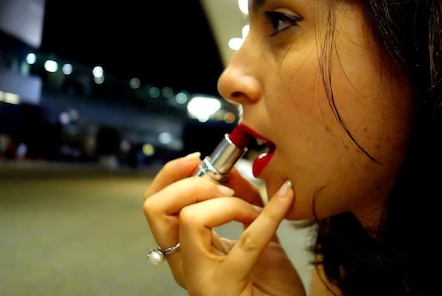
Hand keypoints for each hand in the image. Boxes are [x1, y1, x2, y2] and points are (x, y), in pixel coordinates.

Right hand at [143, 153, 305, 295]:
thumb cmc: (269, 286)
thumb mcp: (254, 234)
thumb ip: (242, 201)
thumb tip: (233, 167)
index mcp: (183, 249)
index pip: (155, 204)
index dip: (170, 175)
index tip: (198, 159)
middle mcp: (183, 264)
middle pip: (157, 208)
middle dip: (190, 183)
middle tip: (223, 186)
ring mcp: (200, 278)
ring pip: (189, 219)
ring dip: (226, 202)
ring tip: (250, 210)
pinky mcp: (227, 287)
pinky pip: (246, 241)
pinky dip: (269, 214)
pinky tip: (286, 199)